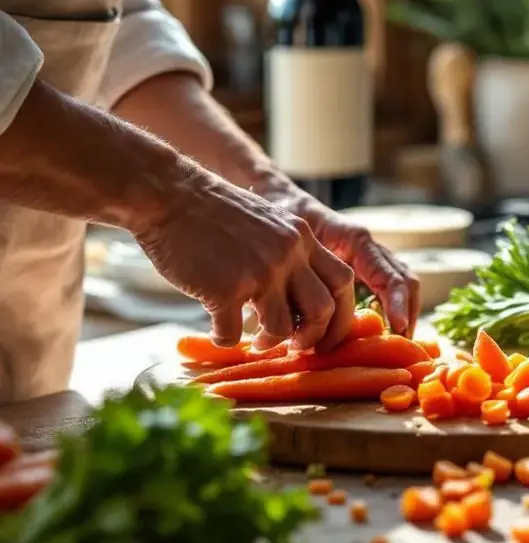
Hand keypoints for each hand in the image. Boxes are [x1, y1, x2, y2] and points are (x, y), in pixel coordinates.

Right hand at [134, 172, 356, 350]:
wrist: (171, 195)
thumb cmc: (213, 213)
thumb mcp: (270, 222)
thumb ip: (291, 252)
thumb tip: (302, 298)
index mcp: (303, 237)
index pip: (344, 281)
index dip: (341, 314)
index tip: (327, 333)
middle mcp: (288, 254)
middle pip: (324, 309)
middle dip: (313, 337)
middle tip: (296, 347)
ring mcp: (259, 271)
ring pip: (282, 329)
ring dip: (269, 343)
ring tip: (256, 342)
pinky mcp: (225, 288)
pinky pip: (232, 333)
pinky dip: (225, 339)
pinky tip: (217, 331)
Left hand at [262, 185, 420, 337]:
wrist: (282, 199)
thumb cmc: (283, 218)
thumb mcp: (286, 243)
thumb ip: (292, 275)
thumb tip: (290, 319)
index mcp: (355, 240)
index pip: (389, 275)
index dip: (397, 303)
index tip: (398, 327)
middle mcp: (370, 248)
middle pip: (406, 281)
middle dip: (409, 314)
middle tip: (404, 346)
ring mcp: (371, 257)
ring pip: (403, 286)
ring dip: (404, 315)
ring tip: (398, 345)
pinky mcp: (365, 267)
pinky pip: (389, 289)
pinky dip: (391, 311)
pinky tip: (382, 334)